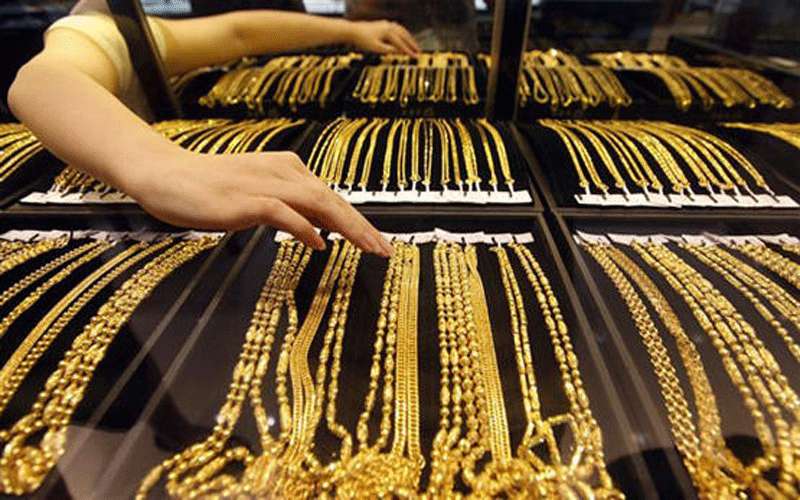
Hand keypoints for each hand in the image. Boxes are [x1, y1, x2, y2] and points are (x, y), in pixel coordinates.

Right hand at [128, 149, 392, 256]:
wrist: (166, 175)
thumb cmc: (211, 189)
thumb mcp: (259, 196)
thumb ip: (291, 209)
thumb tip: (321, 232)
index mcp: (288, 169)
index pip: (331, 197)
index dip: (358, 220)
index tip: (378, 242)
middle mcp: (283, 172)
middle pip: (333, 200)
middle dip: (363, 227)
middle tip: (385, 250)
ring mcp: (265, 184)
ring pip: (318, 204)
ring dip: (348, 227)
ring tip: (369, 248)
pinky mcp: (246, 199)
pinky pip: (284, 214)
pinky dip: (305, 228)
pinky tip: (319, 244)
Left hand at [349, 20, 419, 55]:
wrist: (352, 31)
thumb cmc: (362, 39)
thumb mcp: (376, 48)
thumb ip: (389, 50)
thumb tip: (400, 52)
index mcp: (388, 32)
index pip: (401, 44)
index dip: (409, 51)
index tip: (415, 57)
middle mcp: (389, 26)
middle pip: (404, 36)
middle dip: (412, 44)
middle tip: (419, 52)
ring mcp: (387, 24)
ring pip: (402, 30)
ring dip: (409, 38)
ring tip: (414, 45)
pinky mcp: (384, 24)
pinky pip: (398, 28)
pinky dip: (403, 33)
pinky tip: (404, 36)